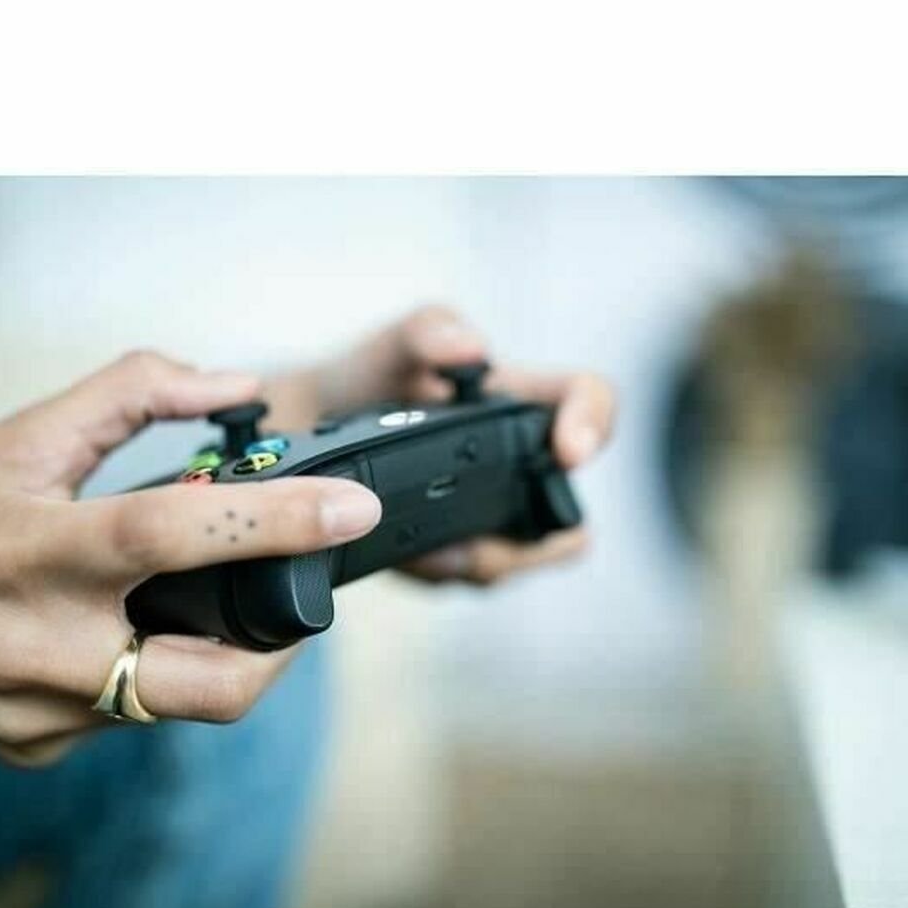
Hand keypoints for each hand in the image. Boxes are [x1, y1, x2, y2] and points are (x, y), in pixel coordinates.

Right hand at [0, 351, 381, 765]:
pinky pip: (135, 714)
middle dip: (287, 645)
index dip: (277, 522)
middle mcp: (35, 649)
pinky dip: (156, 672)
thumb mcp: (24, 433)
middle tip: (298, 595)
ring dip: (223, 655)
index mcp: (30, 553)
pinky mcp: (36, 748)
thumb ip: (132, 393)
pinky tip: (126, 637)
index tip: (352, 510)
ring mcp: (36, 714)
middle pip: (215, 681)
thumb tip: (235, 385)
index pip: (173, 537)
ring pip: (184, 703)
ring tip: (203, 602)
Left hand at [280, 305, 614, 584]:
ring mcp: (492, 516)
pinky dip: (440, 569)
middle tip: (480, 530)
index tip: (568, 450)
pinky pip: (466, 577)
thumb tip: (471, 348)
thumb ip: (429, 330)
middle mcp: (519, 464)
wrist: (313, 430)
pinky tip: (409, 551)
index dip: (594, 423)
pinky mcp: (456, 554)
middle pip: (567, 513)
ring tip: (429, 540)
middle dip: (531, 535)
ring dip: (478, 556)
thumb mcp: (395, 342)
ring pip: (515, 558)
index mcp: (520, 400)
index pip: (590, 400)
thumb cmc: (371, 378)